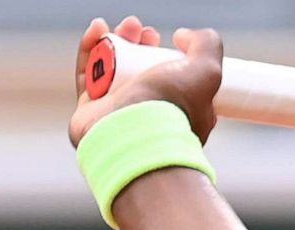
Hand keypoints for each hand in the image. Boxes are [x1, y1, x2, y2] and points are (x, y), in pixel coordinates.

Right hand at [70, 16, 222, 147]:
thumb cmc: (172, 108)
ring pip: (114, 70)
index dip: (170, 54)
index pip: (177, 80)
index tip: (168, 38)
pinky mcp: (91, 112)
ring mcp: (120, 113)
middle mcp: (151, 113)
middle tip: (141, 29)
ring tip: (124, 27)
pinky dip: (90, 50)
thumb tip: (184, 36)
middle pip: (142, 71)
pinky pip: (87, 75)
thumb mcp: (207, 71)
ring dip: (116, 42)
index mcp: (183, 112)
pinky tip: (98, 29)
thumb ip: (207, 46)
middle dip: (141, 44)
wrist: (133, 137)